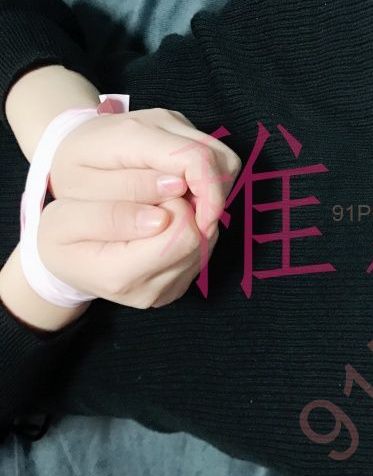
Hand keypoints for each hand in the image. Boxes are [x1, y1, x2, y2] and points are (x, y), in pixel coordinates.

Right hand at [37, 195, 218, 308]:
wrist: (69, 263)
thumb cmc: (63, 236)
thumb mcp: (65, 218)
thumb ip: (110, 215)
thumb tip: (161, 219)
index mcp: (120, 276)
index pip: (182, 232)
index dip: (177, 200)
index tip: (160, 184)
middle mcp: (152, 291)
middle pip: (201, 238)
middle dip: (187, 207)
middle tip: (161, 193)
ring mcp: (170, 291)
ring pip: (207, 242)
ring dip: (192, 217)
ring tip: (161, 205)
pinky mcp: (182, 284)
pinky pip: (205, 248)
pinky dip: (193, 228)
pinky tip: (168, 221)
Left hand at [49, 107, 241, 233]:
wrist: (71, 142)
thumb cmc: (74, 173)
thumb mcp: (85, 191)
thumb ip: (129, 191)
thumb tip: (178, 189)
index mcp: (135, 135)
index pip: (195, 158)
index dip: (209, 197)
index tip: (203, 228)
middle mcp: (163, 122)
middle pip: (220, 157)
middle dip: (217, 197)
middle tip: (197, 227)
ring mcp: (177, 124)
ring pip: (224, 158)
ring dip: (216, 192)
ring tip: (192, 217)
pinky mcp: (184, 131)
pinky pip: (215, 159)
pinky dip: (210, 185)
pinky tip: (188, 203)